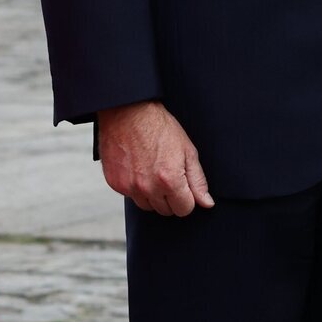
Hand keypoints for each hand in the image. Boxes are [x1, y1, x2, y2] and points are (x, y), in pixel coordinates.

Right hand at [97, 99, 214, 215]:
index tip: (182, 184)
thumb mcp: (187, 150)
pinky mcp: (115, 183)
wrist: (128, 111)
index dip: (186, 197)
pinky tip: (137, 167)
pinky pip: (130, 196)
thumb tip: (206, 203)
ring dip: (151, 194)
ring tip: (151, 169)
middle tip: (166, 173)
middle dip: (169, 196)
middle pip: (166, 210)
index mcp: (170, 180)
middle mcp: (148, 188)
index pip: (184, 209)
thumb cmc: (159, 126)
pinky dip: (135, 186)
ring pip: (147, 206)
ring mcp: (130, 187)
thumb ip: (198, 180)